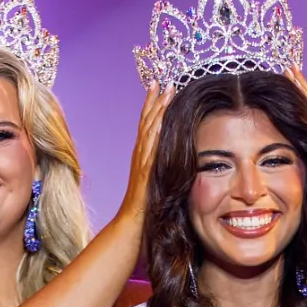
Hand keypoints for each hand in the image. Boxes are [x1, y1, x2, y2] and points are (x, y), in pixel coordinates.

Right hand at [119, 83, 173, 225]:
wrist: (130, 226)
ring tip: (165, 91)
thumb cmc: (144, 211)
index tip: (159, 87)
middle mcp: (139, 156)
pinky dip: (154, 134)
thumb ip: (163, 171)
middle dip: (154, 100)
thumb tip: (176, 165)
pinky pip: (149, 151)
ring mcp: (140, 163)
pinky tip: (160, 120)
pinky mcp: (144, 173)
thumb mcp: (156, 185)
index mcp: (142, 158)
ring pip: (148, 131)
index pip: (148, 126)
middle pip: (146, 122)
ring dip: (156, 110)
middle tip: (162, 80)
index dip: (152, 106)